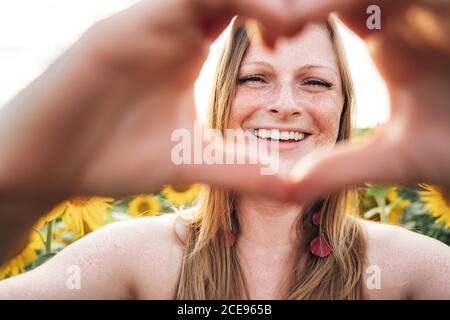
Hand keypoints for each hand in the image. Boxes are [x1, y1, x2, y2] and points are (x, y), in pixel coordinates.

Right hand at [0, 0, 292, 203]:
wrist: (50, 165)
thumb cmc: (114, 157)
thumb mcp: (192, 161)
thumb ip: (239, 166)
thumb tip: (291, 186)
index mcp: (187, 47)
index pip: (239, 7)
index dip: (276, 14)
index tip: (298, 38)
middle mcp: (167, 26)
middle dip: (271, 0)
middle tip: (305, 21)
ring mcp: (142, 26)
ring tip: (289, 24)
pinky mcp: (116, 34)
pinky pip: (172, 1)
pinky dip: (214, 4)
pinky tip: (248, 25)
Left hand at [288, 0, 449, 201]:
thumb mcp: (393, 158)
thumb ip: (341, 168)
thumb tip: (287, 188)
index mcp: (387, 34)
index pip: (333, 0)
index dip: (296, 10)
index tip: (269, 38)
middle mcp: (409, 12)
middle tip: (279, 23)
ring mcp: (434, 7)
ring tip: (292, 20)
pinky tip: (365, 22)